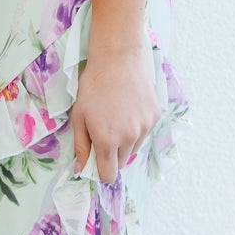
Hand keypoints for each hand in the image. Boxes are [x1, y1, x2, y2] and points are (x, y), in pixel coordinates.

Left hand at [70, 39, 160, 181]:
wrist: (117, 60)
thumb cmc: (93, 87)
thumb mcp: (79, 116)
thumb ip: (81, 146)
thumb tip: (81, 169)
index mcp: (107, 140)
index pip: (109, 174)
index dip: (102, 172)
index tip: (98, 164)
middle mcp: (129, 137)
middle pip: (121, 162)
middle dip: (112, 154)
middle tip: (104, 133)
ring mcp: (145, 127)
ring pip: (134, 148)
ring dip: (125, 141)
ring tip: (116, 118)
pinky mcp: (155, 116)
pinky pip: (145, 132)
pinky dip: (137, 127)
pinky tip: (128, 109)